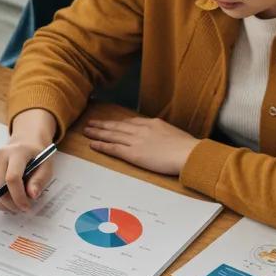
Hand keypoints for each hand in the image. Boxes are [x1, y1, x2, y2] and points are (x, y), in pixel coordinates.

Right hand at [0, 109, 57, 211]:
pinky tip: (7, 201)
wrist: (26, 141)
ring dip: (2, 204)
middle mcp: (0, 155)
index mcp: (17, 152)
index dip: (18, 196)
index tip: (26, 207)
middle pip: (0, 186)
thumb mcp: (46, 165)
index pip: (12, 178)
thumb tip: (32, 195)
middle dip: (11, 203)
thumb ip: (40, 180)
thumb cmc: (37, 154)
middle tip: (23, 208)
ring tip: (15, 206)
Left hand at [83, 117, 198, 175]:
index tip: (110, 122)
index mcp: (153, 124)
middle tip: (91, 123)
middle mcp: (142, 130)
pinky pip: (113, 148)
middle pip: (118, 126)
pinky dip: (102, 145)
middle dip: (103, 125)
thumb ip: (163, 135)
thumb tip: (161, 140)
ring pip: (112, 135)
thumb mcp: (174, 135)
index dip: (118, 122)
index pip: (130, 122)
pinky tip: (92, 144)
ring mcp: (136, 141)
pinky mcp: (133, 153)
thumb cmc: (187, 148)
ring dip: (98, 133)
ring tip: (87, 131)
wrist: (188, 153)